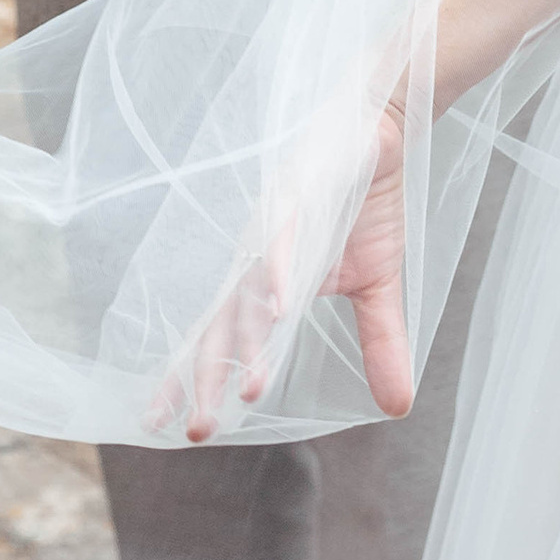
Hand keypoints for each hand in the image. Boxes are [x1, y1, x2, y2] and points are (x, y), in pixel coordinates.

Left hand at [165, 102, 413, 442]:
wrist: (380, 129)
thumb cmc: (365, 204)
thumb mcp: (378, 285)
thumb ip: (380, 345)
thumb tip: (398, 408)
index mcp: (266, 281)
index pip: (221, 338)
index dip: (192, 380)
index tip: (162, 428)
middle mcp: (257, 257)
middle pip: (223, 325)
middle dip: (209, 378)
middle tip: (197, 430)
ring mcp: (274, 226)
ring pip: (252, 290)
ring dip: (250, 337)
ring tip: (250, 386)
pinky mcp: (299, 193)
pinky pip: (285, 237)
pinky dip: (281, 270)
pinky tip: (280, 304)